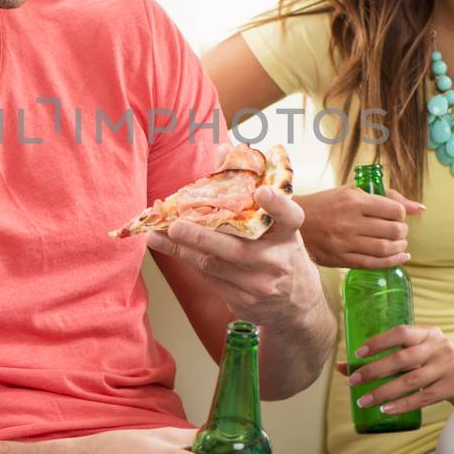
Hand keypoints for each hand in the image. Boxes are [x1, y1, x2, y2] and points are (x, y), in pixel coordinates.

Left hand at [144, 186, 323, 329]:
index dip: (277, 204)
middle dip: (202, 237)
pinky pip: (210, 279)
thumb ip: (249, 188)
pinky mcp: (244, 300)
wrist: (296, 304)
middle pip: (236, 249)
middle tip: (175, 225)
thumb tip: (224, 149)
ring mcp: (260, 284)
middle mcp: (277, 260)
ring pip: (214, 266)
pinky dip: (189, 261)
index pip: (289, 217)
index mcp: (289, 234)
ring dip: (182, 249)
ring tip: (156, 236)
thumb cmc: (281, 250)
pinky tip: (170, 248)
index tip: (262, 191)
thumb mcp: (276, 223)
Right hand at [297, 187, 422, 268]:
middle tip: (399, 231)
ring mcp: (345, 242)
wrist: (295, 222)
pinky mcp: (341, 259)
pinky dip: (391, 262)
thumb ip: (387, 197)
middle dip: (402, 231)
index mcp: (353, 200)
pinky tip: (399, 257)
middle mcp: (350, 221)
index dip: (402, 214)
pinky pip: (373, 264)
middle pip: (393, 230)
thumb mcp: (353, 192)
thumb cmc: (327, 204)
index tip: (397, 215)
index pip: (394, 210)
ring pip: (385, 248)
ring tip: (399, 243)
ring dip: (399, 247)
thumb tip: (420, 208)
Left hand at [339, 324, 453, 409]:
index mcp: (430, 334)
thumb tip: (343, 368)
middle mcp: (440, 347)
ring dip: (384, 391)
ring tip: (364, 401)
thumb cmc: (439, 367)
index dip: (379, 341)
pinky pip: (423, 398)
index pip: (401, 332)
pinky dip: (403, 404)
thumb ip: (389, 360)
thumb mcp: (420, 356)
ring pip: (410, 380)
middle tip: (353, 381)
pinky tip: (386, 410)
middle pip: (402, 358)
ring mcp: (449, 367)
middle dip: (374, 370)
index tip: (357, 353)